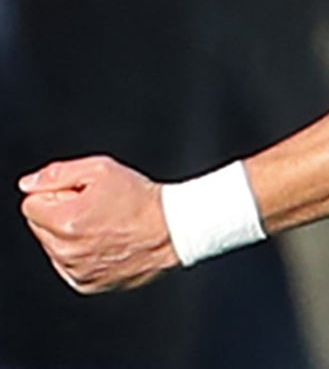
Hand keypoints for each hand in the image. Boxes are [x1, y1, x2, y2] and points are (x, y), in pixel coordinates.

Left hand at [19, 155, 175, 293]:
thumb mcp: (101, 169)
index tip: (82, 194)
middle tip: (96, 208)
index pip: (32, 204)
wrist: (174, 228)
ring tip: (104, 225)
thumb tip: (28, 184)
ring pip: (53, 247)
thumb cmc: (142, 199)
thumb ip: (58, 173)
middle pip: (40, 226)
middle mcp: (67, 252)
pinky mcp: (87, 285)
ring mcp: (76, 272)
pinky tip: (105, 242)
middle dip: (61, 214)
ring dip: (69, 235)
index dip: (58, 193)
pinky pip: (68, 265)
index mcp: (66, 222)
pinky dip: (81, 254)